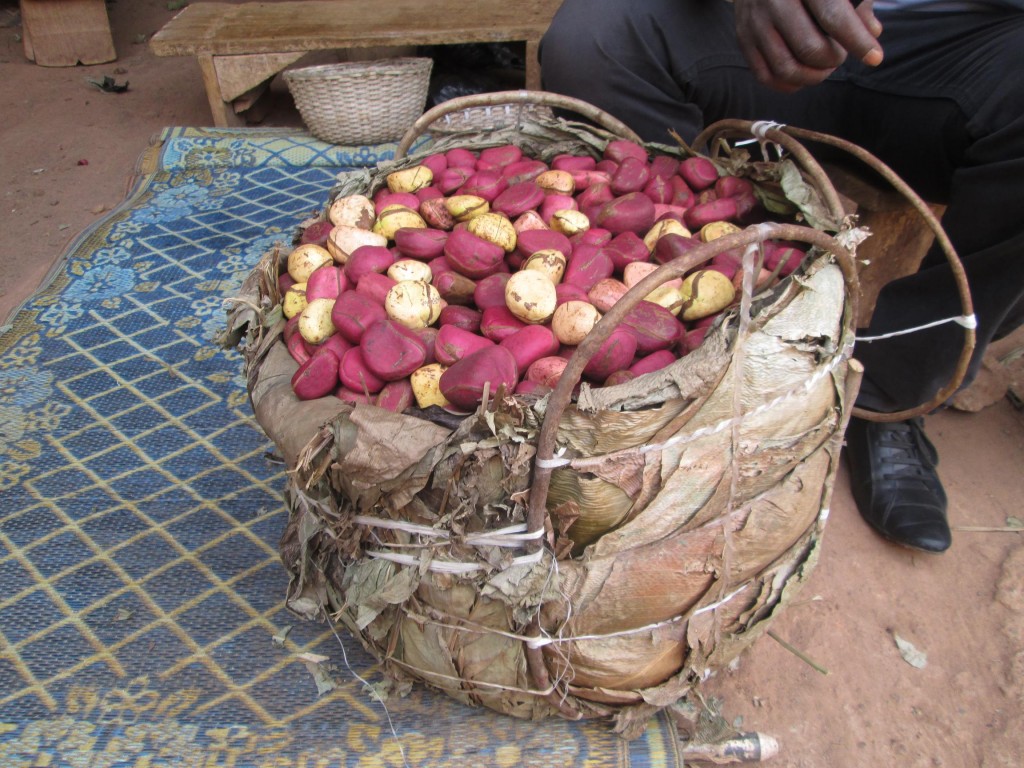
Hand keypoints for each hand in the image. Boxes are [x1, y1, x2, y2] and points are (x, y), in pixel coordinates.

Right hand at [734, 0, 882, 91]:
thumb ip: (857, 2)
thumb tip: (873, 31)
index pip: (834, 17)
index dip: (857, 41)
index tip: (874, 58)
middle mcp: (775, 1)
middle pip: (810, 49)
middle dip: (833, 60)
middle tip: (839, 54)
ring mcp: (755, 23)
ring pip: (787, 68)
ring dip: (813, 76)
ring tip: (823, 67)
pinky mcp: (743, 39)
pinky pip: (766, 76)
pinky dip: (789, 84)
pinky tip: (803, 76)